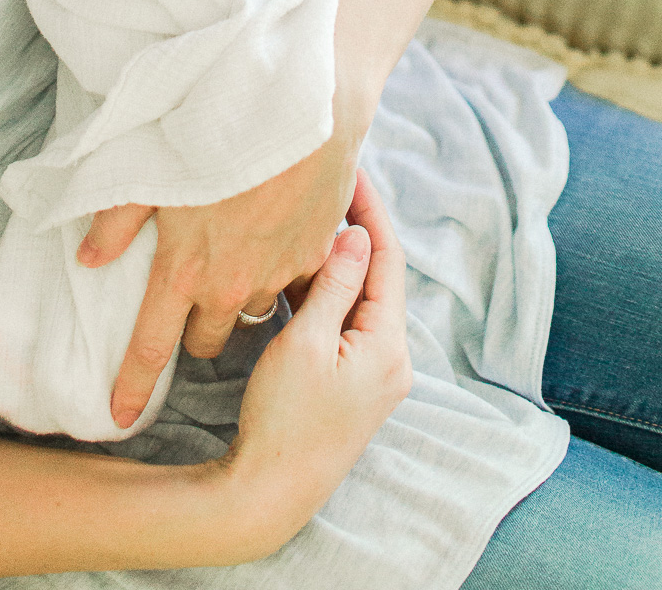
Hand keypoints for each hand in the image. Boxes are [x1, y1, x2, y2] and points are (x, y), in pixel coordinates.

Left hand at [80, 114, 365, 429]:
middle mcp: (231, 285)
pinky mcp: (315, 256)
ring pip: (251, 313)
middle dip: (195, 329)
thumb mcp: (151, 168)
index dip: (132, 386)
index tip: (119, 416)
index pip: (151, 349)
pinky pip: (294, 285)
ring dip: (239, 300)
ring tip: (236, 265)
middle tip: (190, 296)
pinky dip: (283, 274)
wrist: (299, 111)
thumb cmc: (217, 131)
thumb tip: (88, 258)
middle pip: (207, 340)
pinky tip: (278, 244)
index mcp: (184, 270)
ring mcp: (277, 274)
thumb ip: (116, 220)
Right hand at [222, 170, 412, 550]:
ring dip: (334, 260)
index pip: (386, 258)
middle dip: (351, 228)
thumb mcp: (305, 343)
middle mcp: (390, 356)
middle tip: (325, 183)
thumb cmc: (285, 419)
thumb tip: (356, 234)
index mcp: (388, 344)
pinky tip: (297, 267)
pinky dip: (324, 292)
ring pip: (356, 296)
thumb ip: (334, 286)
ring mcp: (371, 371)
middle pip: (375, 274)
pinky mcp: (350, 381)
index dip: (368, 211)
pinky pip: (343, 320)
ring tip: (305, 214)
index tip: (349, 171)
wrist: (271, 492)